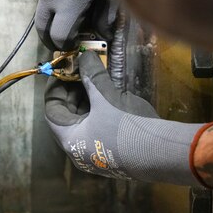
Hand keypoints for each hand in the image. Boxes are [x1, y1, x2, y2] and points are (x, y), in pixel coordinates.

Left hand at [45, 51, 204, 185]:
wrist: (160, 154)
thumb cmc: (126, 126)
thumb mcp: (107, 97)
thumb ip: (92, 76)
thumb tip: (84, 56)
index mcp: (69, 139)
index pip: (52, 110)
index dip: (56, 88)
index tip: (65, 71)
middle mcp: (78, 151)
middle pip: (67, 117)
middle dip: (74, 93)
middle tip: (83, 73)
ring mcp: (96, 156)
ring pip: (84, 124)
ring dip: (88, 103)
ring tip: (98, 83)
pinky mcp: (112, 156)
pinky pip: (98, 131)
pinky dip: (99, 114)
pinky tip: (112, 100)